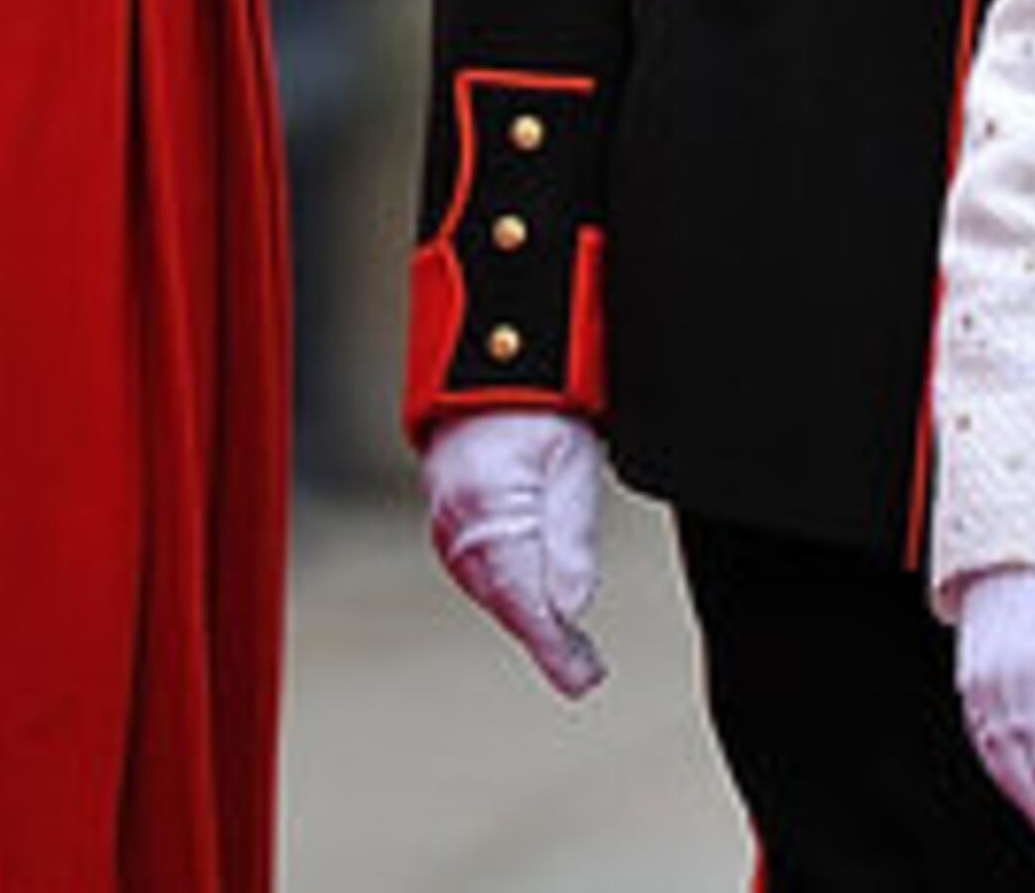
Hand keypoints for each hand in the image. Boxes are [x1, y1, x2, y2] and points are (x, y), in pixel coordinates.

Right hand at [420, 410, 608, 696]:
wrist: (489, 354)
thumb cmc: (537, 397)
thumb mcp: (572, 459)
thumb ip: (571, 537)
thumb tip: (571, 610)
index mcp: (486, 513)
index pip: (523, 601)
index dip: (554, 648)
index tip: (584, 680)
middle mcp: (458, 523)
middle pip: (505, 601)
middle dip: (544, 639)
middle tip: (584, 674)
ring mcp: (449, 518)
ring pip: (492, 587)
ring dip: (527, 617)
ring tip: (568, 652)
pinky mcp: (453, 512)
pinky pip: (480, 566)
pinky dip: (508, 590)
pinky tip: (534, 602)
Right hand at [952, 565, 1034, 868]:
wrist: (1013, 562)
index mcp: (1033, 673)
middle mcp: (998, 684)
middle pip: (1020, 771)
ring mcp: (977, 688)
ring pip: (998, 764)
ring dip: (1028, 804)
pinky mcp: (969, 691)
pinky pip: (986, 746)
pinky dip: (1008, 777)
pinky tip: (1028, 793)